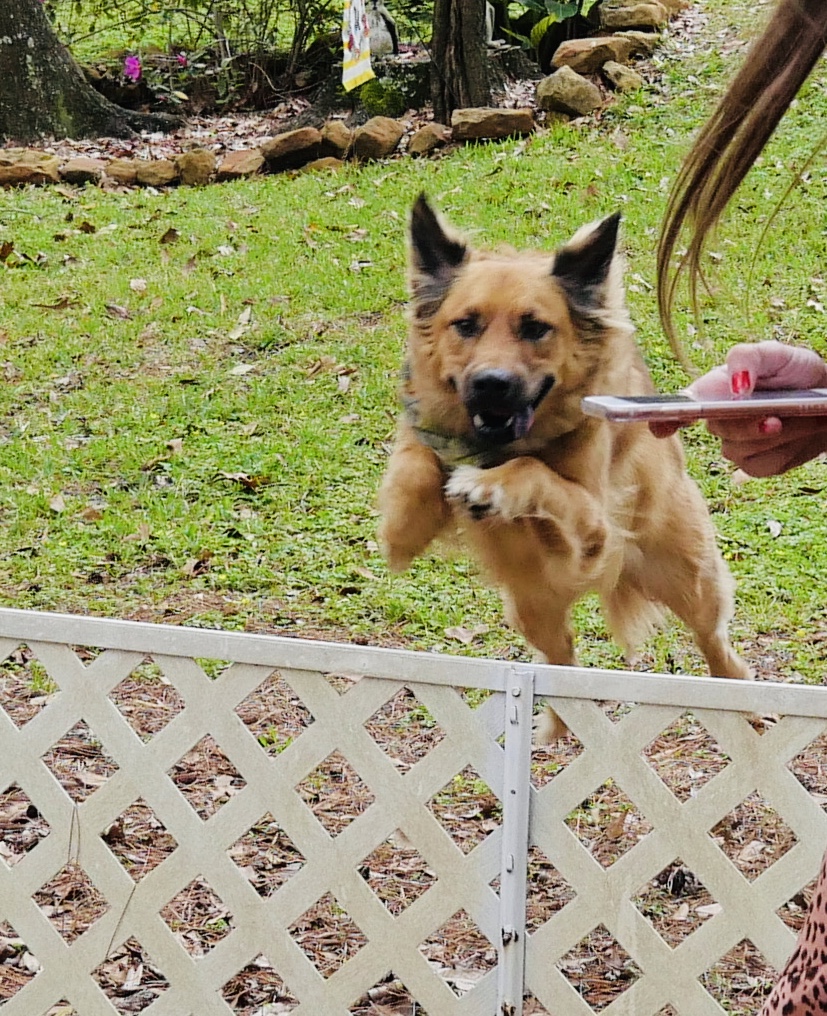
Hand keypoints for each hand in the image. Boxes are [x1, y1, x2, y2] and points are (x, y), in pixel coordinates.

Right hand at [650, 341, 826, 475]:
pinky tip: (796, 435)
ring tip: (799, 416)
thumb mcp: (775, 353)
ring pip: (741, 450)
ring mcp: (735, 446)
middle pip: (718, 430)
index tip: (661, 428)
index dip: (665, 419)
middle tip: (776, 416)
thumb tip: (734, 385)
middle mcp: (719, 421)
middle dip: (749, 424)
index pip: (679, 408)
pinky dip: (785, 450)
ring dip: (776, 435)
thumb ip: (748, 358)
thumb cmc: (797, 373)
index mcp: (713, 391)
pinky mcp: (756, 465)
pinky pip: (761, 465)